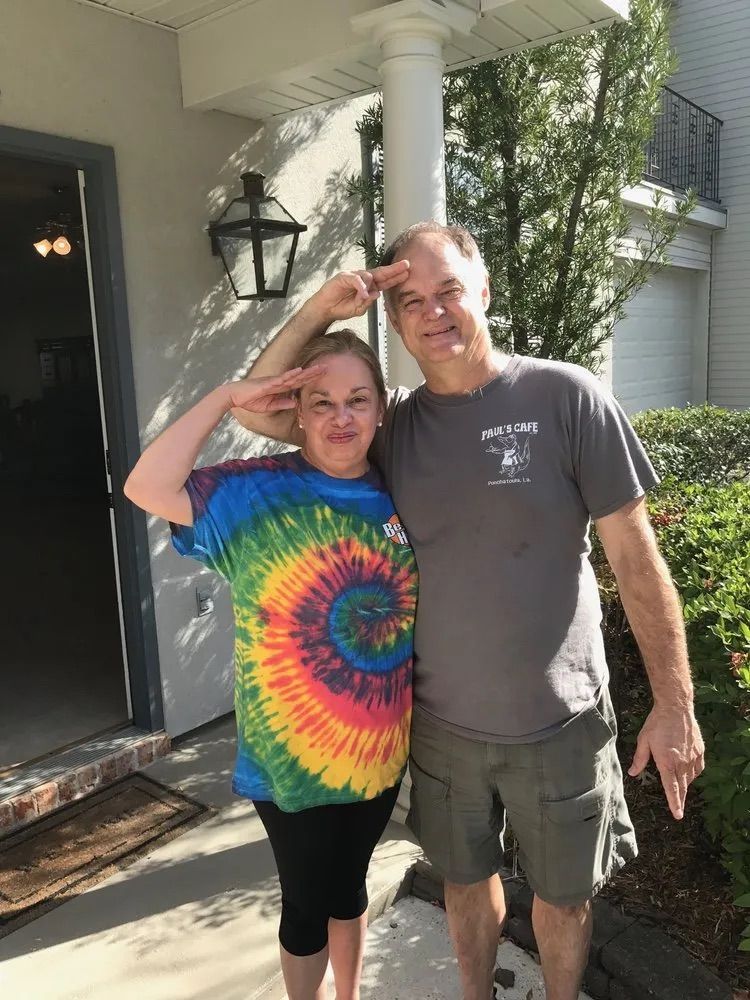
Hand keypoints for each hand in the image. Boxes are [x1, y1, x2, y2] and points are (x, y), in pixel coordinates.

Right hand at [225, 367, 324, 413]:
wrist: (234, 396)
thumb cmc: (250, 400)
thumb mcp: (269, 406)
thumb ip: (281, 404)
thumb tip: (294, 404)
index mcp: (280, 387)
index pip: (298, 382)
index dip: (310, 378)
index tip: (322, 375)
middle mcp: (279, 382)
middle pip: (299, 376)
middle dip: (313, 372)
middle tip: (327, 367)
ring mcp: (274, 381)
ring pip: (293, 376)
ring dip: (306, 372)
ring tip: (318, 368)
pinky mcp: (267, 383)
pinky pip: (281, 379)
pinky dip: (290, 375)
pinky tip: (299, 371)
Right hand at [305, 261, 409, 321]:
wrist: (326, 310)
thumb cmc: (342, 308)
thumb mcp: (359, 309)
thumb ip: (368, 302)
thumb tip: (377, 294)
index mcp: (369, 287)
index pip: (385, 280)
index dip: (395, 277)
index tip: (407, 273)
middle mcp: (363, 279)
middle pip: (381, 272)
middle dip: (393, 269)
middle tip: (406, 265)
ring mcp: (354, 276)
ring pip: (368, 276)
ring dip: (369, 287)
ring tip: (362, 299)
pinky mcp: (344, 277)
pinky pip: (356, 279)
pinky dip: (360, 286)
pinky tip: (362, 293)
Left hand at [628, 703, 704, 819]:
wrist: (675, 708)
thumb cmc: (657, 723)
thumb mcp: (643, 741)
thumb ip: (639, 759)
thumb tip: (632, 773)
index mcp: (666, 762)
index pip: (671, 788)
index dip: (674, 803)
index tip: (677, 815)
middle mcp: (681, 762)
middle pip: (682, 786)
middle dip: (680, 800)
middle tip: (679, 811)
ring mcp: (692, 757)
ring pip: (690, 777)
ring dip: (685, 784)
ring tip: (680, 786)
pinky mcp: (700, 750)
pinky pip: (698, 768)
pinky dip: (693, 773)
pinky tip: (689, 772)